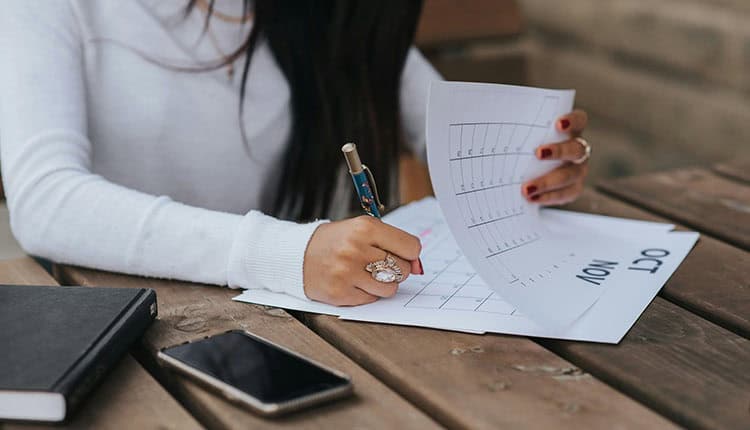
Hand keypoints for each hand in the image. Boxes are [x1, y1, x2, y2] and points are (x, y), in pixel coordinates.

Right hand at [303, 216, 422, 305]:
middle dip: (396, 269)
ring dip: (384, 284)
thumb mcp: (361, 230)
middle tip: (379, 263)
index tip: (401, 253)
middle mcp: (356, 249)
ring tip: (367, 274)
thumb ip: (392, 242)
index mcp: (365, 227)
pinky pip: (372, 299)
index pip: (411, 247)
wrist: (296, 255)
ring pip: (390, 288)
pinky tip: (353, 282)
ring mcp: (347, 273)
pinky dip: (367, 293)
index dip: (410, 253)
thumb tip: (418, 266)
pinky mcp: (340, 293)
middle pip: (403, 269)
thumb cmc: (334, 241)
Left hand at [522, 110, 589, 205]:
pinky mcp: (572, 189)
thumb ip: (516, 124)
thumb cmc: (526, 145)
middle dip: (558, 151)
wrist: (528, 169)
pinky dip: (548, 197)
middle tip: (538, 153)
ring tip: (527, 188)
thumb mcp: (523, 132)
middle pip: (576, 149)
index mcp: (570, 130)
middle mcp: (578, 150)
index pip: (579, 121)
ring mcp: (577, 170)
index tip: (558, 123)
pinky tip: (532, 198)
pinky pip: (564, 195)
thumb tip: (492, 116)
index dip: (572, 121)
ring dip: (548, 181)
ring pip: (570, 175)